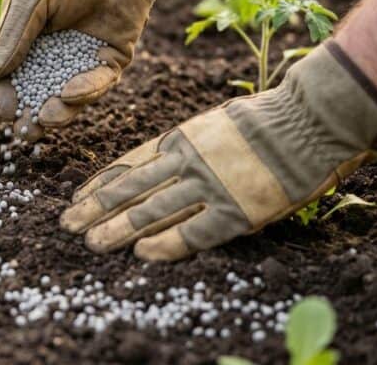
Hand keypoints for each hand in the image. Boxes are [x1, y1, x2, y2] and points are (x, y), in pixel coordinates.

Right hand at [0, 0, 175, 140]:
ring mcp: (81, 64)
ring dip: (58, 111)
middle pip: (37, 96)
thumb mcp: (27, 2)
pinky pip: (98, 84)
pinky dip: (85, 91)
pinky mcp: (110, 63)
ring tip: (47, 118)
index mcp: (25, 46)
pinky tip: (70, 95)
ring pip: (68, 98)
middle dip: (31, 116)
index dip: (3, 97)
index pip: (9, 78)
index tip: (2, 112)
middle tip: (25, 131)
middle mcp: (52, 59)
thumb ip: (12, 37)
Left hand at [61, 43, 376, 260]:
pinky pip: (192, 231)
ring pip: (151, 210)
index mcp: (180, 139)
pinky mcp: (236, 211)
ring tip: (91, 243)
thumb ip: (185, 146)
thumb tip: (158, 163)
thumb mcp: (213, 124)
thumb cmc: (266, 122)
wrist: (309, 121)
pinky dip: (165, 244)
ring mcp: (210, 186)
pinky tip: (141, 254)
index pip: (128, 164)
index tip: (76, 197)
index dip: (100, 183)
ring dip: (117, 228)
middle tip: (67, 224)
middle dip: (95, 208)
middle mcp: (187, 162)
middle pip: (130, 188)